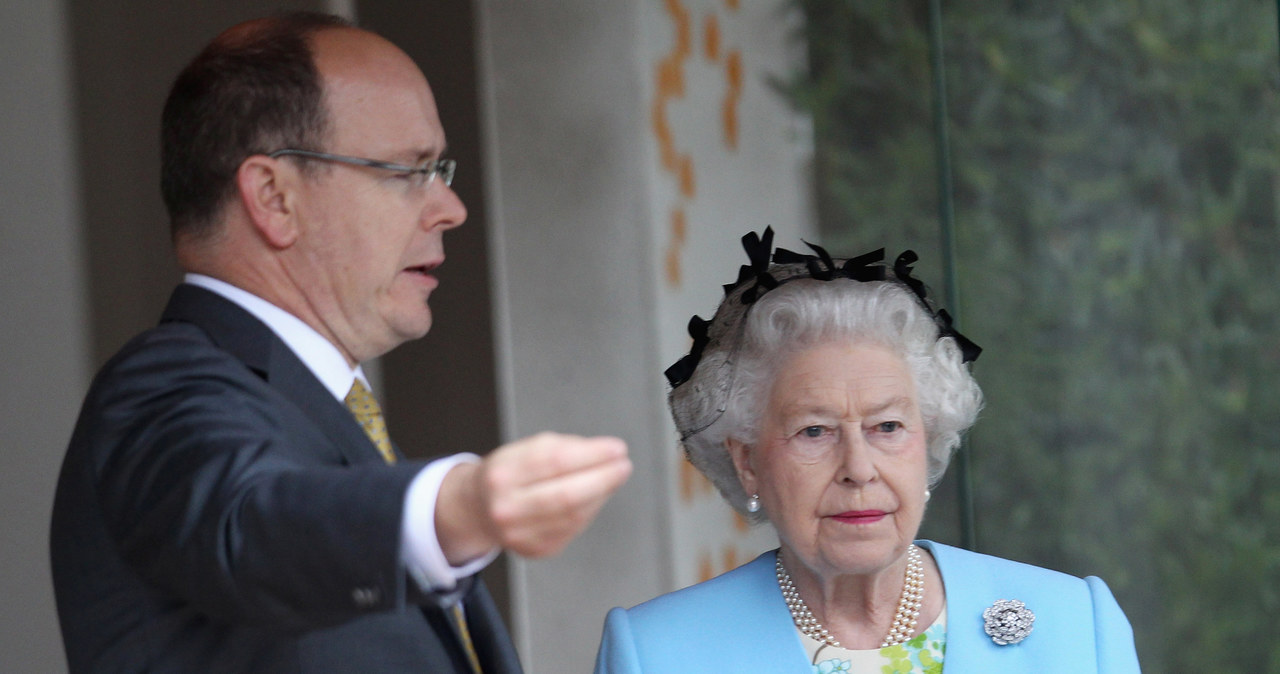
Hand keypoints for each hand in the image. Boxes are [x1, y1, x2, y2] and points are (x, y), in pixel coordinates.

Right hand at [436, 432, 630, 563]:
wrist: (477, 509)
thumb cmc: (507, 474)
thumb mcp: (524, 449)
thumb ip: (564, 448)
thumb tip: (606, 453)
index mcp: (502, 474)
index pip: (555, 462)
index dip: (592, 455)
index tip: (617, 449)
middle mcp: (507, 508)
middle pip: (567, 495)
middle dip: (604, 479)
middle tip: (623, 466)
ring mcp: (520, 534)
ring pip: (575, 515)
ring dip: (601, 495)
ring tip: (613, 478)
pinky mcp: (535, 550)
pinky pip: (574, 529)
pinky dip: (590, 510)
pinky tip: (595, 497)